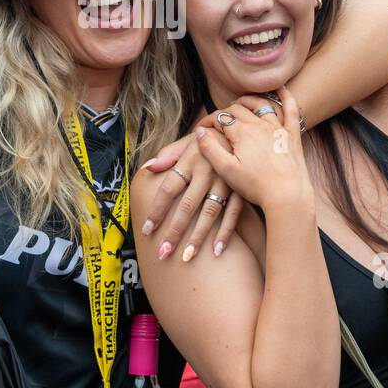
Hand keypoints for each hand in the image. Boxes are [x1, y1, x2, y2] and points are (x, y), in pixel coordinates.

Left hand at [139, 133, 243, 259]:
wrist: (240, 131)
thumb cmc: (206, 139)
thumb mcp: (186, 141)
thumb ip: (167, 155)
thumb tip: (147, 168)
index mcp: (189, 161)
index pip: (168, 189)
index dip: (157, 210)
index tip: (147, 231)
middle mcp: (205, 173)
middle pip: (187, 205)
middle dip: (175, 231)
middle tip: (163, 253)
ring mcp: (225, 182)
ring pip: (209, 213)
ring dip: (198, 237)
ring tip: (187, 257)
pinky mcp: (240, 189)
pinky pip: (233, 213)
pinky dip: (226, 232)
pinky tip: (217, 251)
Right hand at [193, 88, 314, 216]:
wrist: (287, 196)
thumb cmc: (255, 186)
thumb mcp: (226, 170)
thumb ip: (210, 149)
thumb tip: (199, 131)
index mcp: (241, 133)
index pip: (220, 118)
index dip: (207, 121)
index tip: (200, 129)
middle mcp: (259, 125)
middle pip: (238, 109)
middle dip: (225, 112)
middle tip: (218, 120)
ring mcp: (277, 128)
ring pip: (260, 105)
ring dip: (248, 101)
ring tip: (240, 102)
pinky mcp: (292, 135)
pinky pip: (291, 110)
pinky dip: (286, 97)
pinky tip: (281, 89)